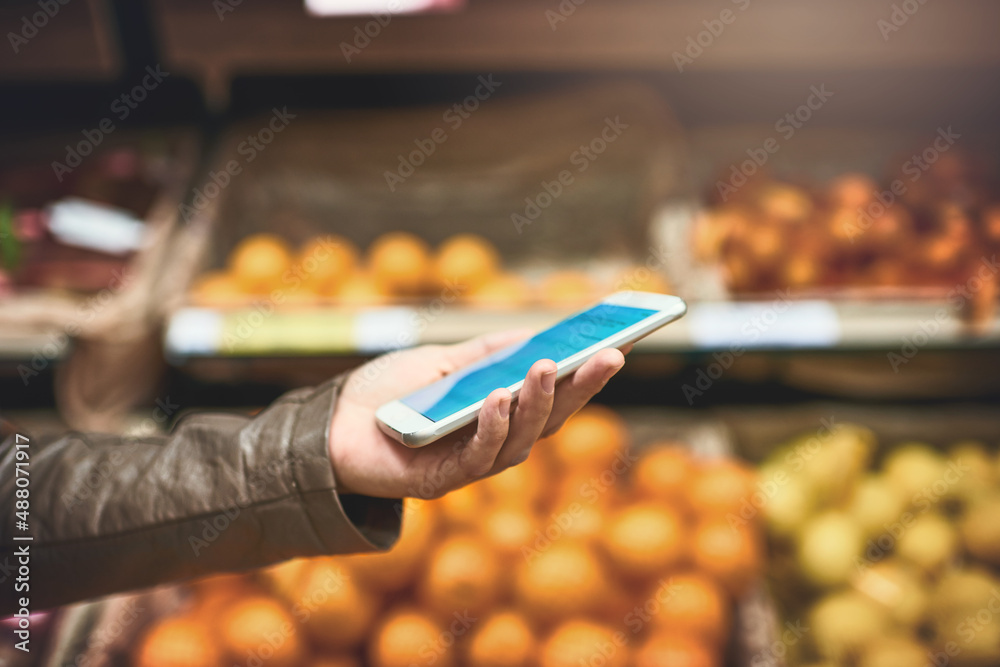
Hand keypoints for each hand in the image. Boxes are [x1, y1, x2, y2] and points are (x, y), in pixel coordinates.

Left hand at [329, 330, 627, 498]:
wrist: (329, 424)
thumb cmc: (386, 394)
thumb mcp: (441, 362)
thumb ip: (485, 354)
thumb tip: (535, 335)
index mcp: (500, 416)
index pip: (554, 397)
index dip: (588, 375)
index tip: (621, 342)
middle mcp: (494, 444)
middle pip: (550, 420)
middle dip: (582, 388)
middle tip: (611, 354)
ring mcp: (470, 464)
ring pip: (520, 440)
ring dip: (538, 403)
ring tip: (548, 367)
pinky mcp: (441, 481)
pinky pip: (477, 458)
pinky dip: (491, 426)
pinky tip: (498, 396)